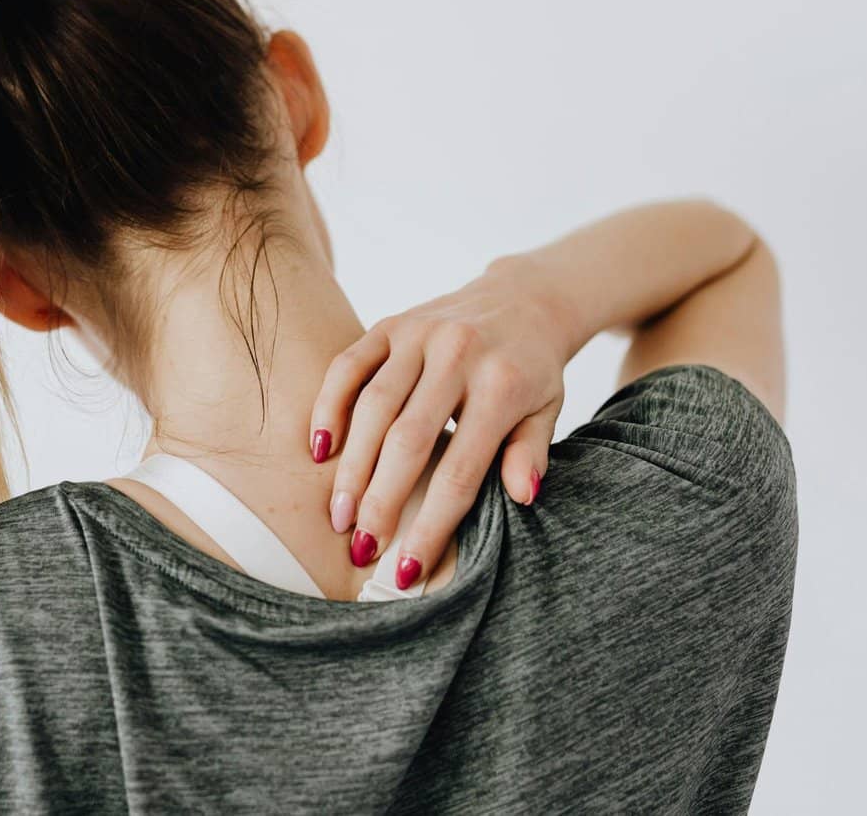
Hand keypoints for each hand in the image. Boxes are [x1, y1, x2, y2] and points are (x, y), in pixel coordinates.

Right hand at [308, 255, 573, 586]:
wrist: (524, 298)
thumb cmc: (533, 370)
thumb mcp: (547, 411)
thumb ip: (530, 453)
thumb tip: (521, 498)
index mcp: (502, 386)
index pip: (460, 470)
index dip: (431, 523)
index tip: (406, 568)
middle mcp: (458, 354)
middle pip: (407, 441)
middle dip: (380, 501)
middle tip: (360, 547)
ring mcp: (420, 335)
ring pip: (372, 407)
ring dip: (350, 466)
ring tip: (338, 514)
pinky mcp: (391, 323)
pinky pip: (348, 366)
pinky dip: (328, 407)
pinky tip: (319, 449)